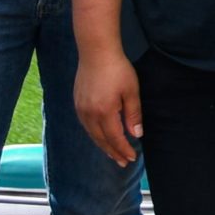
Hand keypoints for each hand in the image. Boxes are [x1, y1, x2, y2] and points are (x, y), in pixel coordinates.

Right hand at [74, 48, 142, 166]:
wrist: (96, 51)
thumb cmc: (118, 69)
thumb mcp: (131, 91)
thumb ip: (133, 114)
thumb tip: (136, 135)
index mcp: (105, 112)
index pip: (115, 138)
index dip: (124, 149)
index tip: (132, 158)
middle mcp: (89, 114)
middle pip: (102, 140)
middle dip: (113, 152)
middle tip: (123, 162)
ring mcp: (81, 109)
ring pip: (92, 134)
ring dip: (103, 146)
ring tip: (113, 154)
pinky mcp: (77, 102)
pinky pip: (85, 125)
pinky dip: (94, 135)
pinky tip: (100, 136)